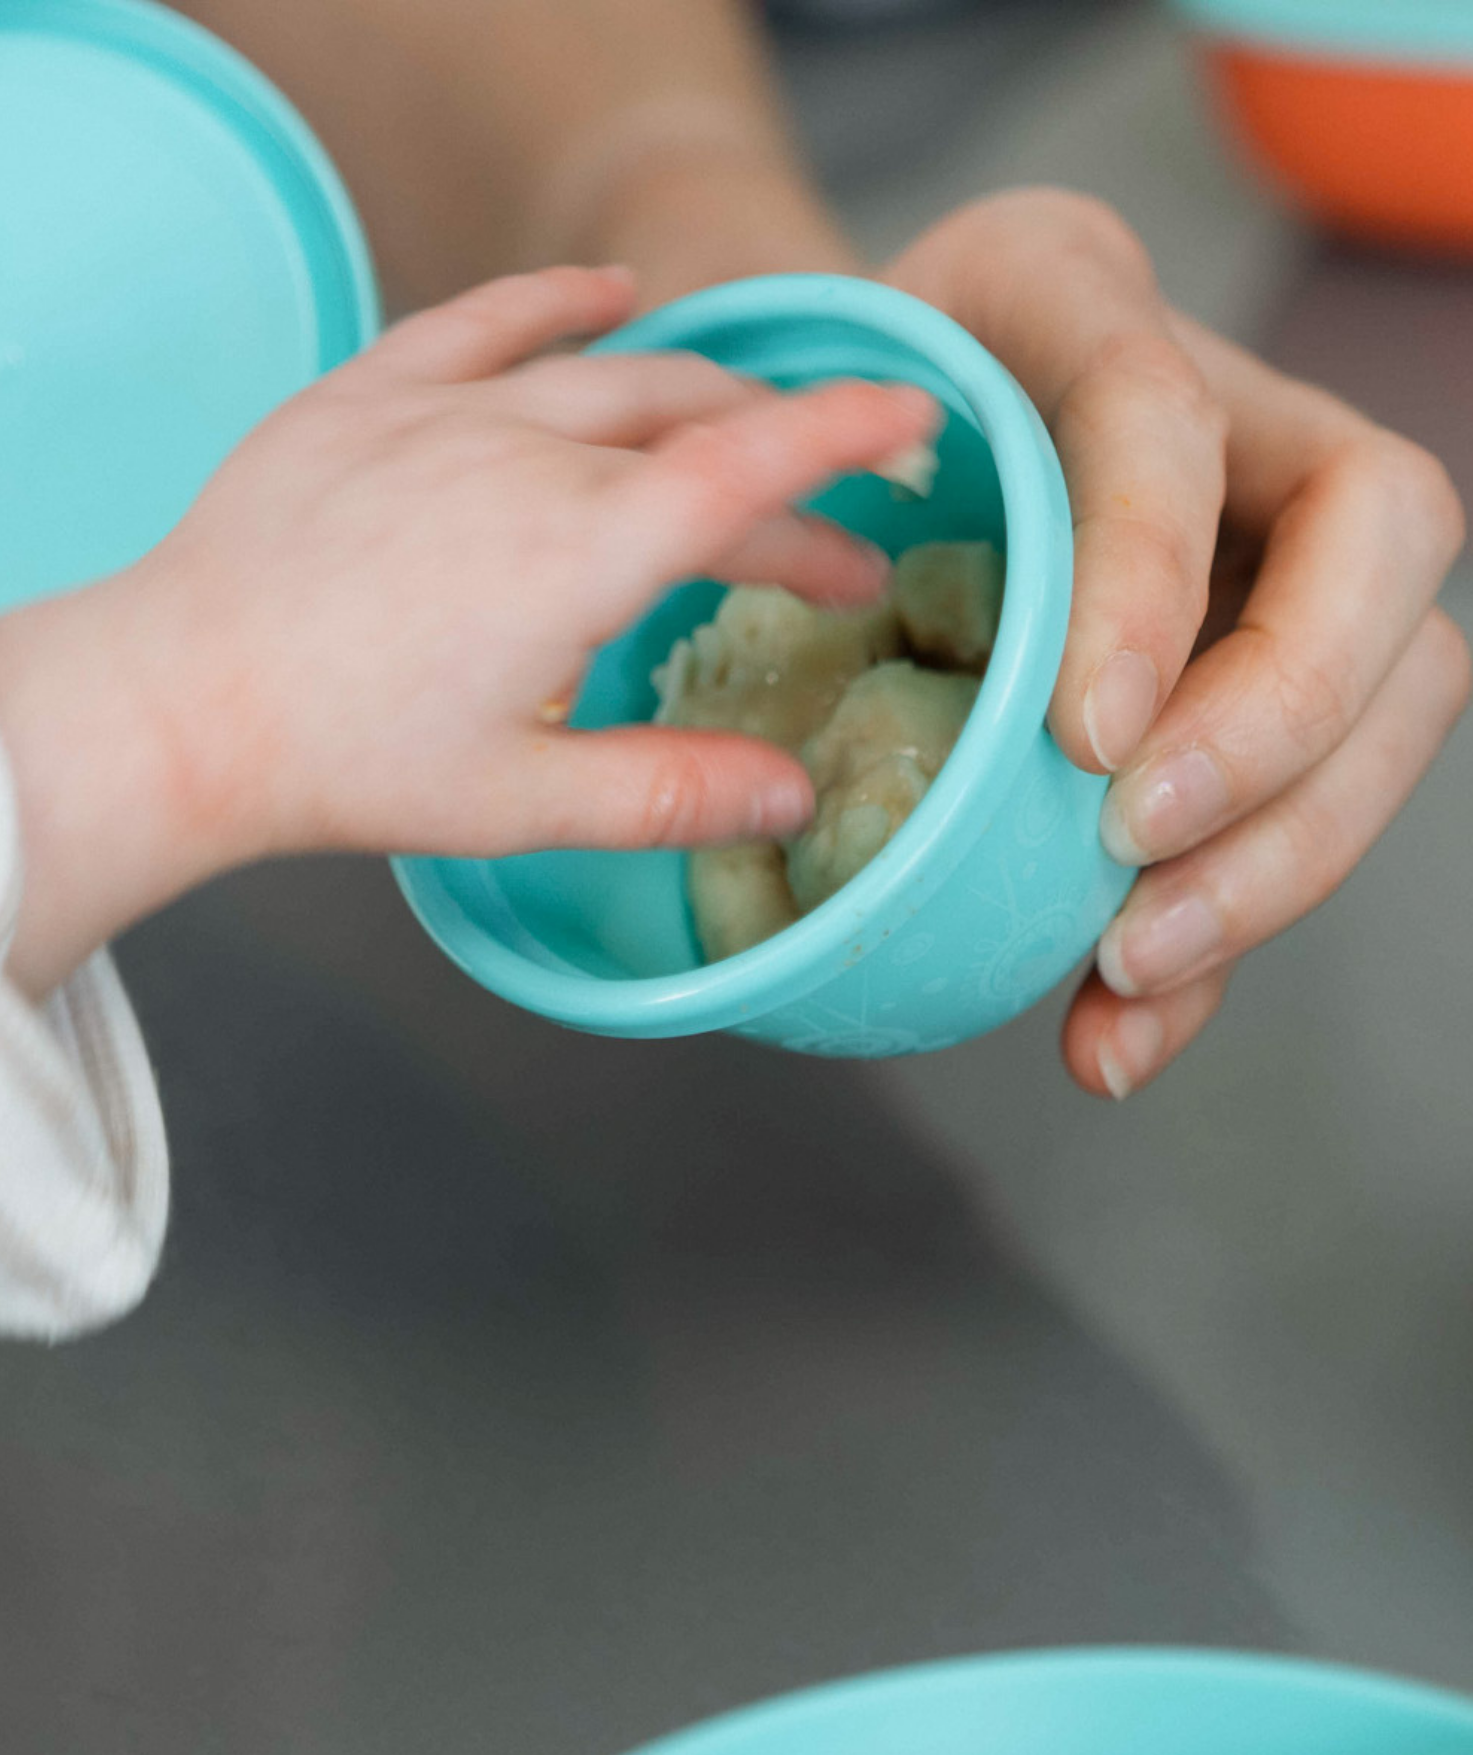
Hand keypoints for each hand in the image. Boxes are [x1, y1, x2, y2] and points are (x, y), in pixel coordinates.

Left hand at [0, 265, 939, 995]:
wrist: (182, 701)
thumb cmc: (345, 761)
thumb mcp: (524, 802)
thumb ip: (670, 792)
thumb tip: (794, 795)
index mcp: (581, 554)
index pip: (751, 469)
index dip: (845, 439)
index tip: (917, 415)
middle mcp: (526, 456)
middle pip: (696, 430)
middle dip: (780, 473)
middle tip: (820, 545)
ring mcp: (443, 411)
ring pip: (609, 371)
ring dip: (696, 394)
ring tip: (745, 431)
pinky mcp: (365, 395)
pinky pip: (484, 317)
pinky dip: (559, 302)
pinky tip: (610, 295)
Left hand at [882, 191, 1467, 1098]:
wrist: (828, 473)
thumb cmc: (796, 483)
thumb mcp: (786, 480)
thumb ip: (834, 560)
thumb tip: (899, 785)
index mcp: (1065, 290)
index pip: (1160, 415)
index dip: (1146, 583)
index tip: (1085, 745)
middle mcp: (1223, 393)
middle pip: (1382, 529)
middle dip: (1279, 724)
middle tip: (1137, 868)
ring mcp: (1285, 518)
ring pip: (1408, 668)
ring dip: (1284, 845)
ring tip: (1134, 965)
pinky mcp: (1283, 654)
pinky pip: (1318, 784)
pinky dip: (1232, 923)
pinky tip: (1122, 1023)